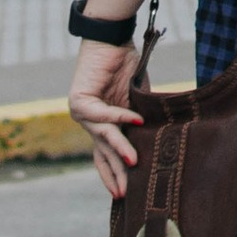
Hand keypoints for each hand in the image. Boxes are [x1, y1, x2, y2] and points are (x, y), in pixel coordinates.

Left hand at [68, 41, 144, 197]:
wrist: (112, 41)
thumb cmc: (125, 67)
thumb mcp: (137, 102)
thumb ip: (140, 123)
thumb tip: (157, 146)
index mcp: (102, 125)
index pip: (105, 155)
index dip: (113, 174)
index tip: (123, 196)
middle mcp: (89, 122)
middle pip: (102, 154)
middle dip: (115, 173)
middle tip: (126, 194)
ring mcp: (81, 113)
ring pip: (102, 137)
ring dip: (119, 149)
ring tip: (134, 162)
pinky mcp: (79, 101)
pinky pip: (102, 114)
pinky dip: (120, 118)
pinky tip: (136, 122)